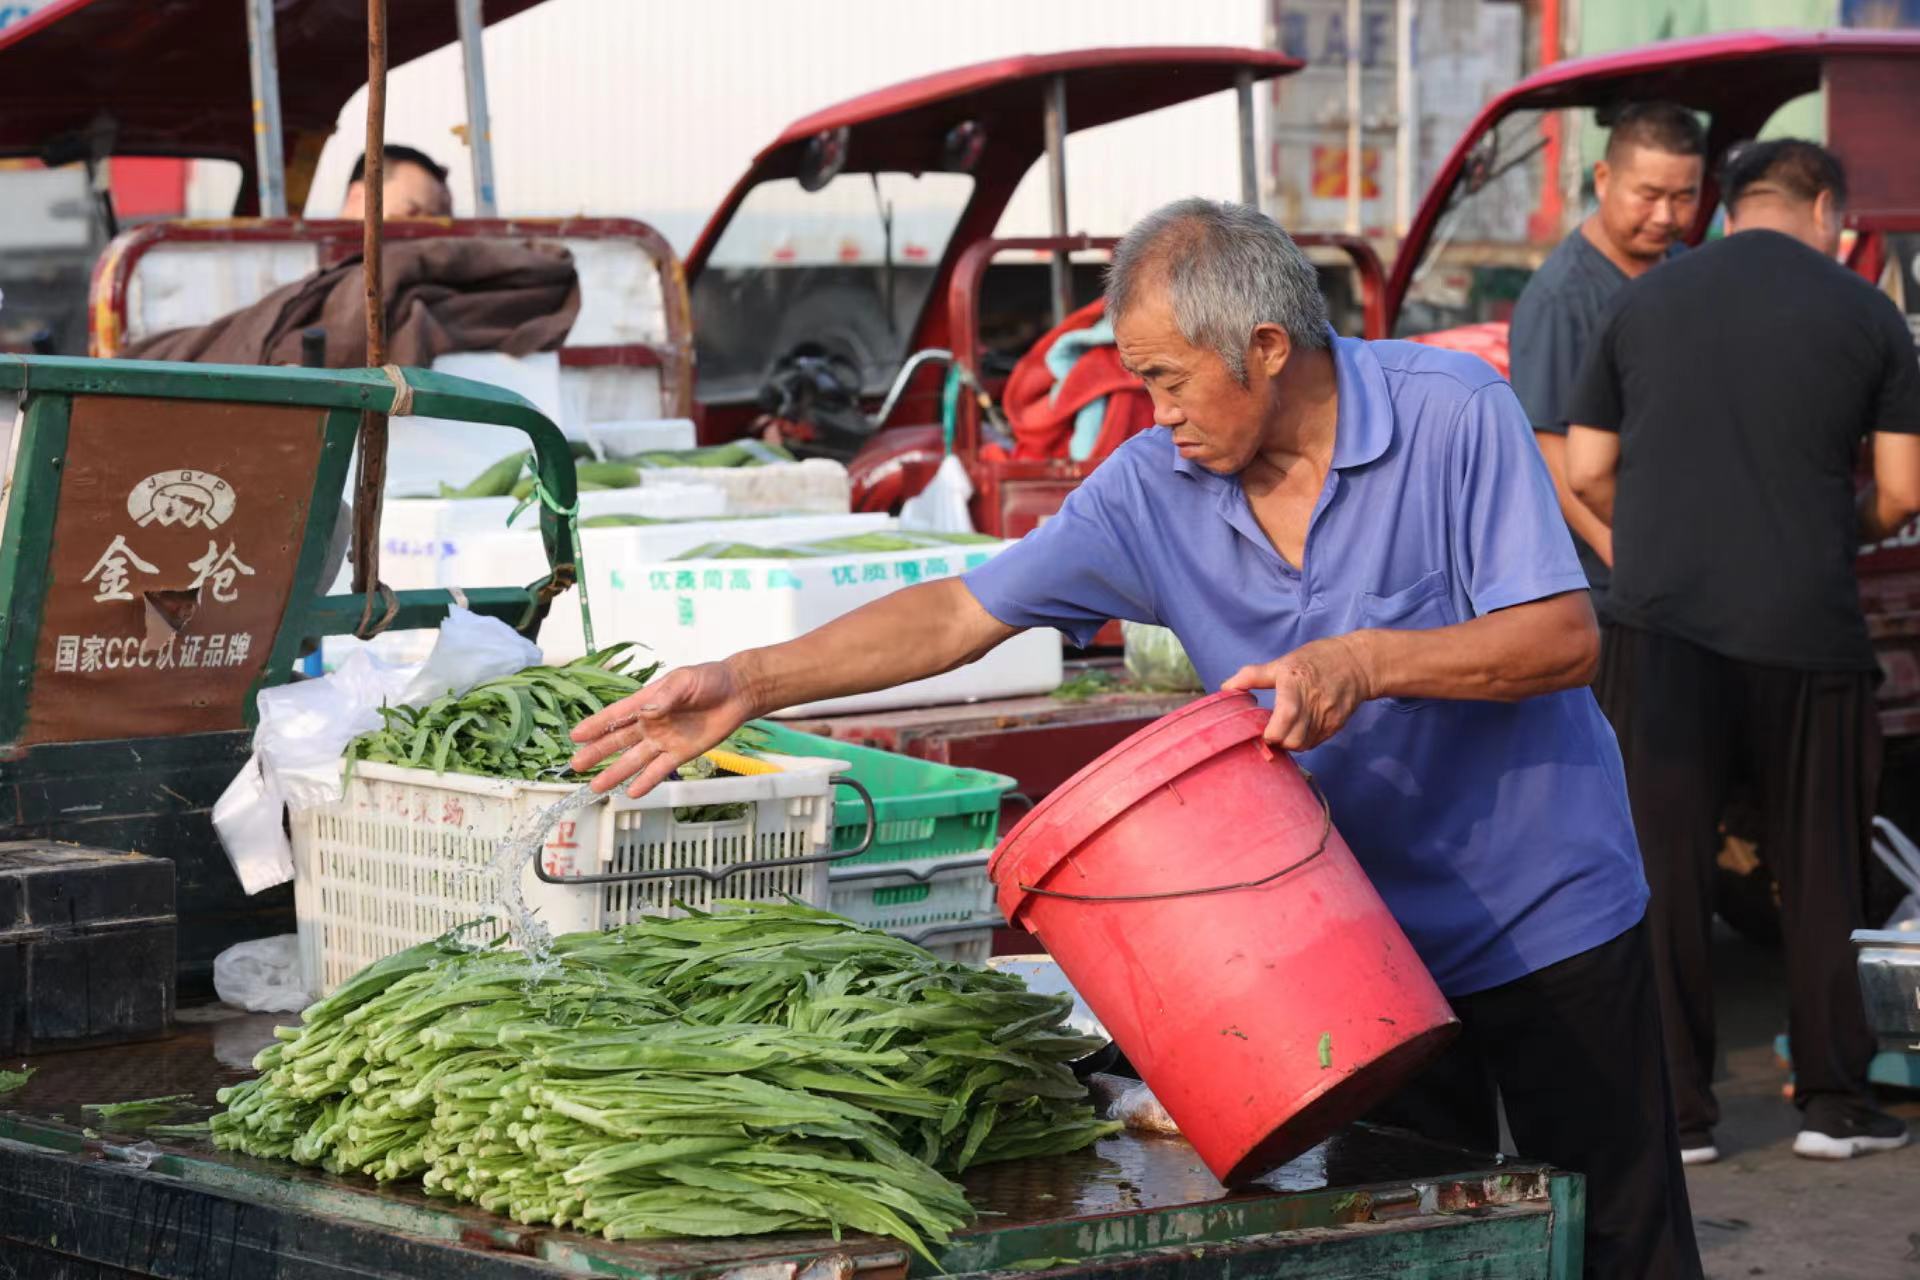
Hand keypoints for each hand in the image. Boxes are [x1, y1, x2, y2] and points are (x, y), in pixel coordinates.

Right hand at [568, 659, 757, 796]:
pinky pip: (660, 770)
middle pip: (618, 741)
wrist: (737, 693)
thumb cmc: (709, 679)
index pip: (615, 715)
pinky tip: (632, 792)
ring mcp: (664, 740)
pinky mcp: (680, 753)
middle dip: (597, 752)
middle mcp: (650, 723)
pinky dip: (647, 781)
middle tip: (576, 765)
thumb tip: (646, 711)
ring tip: (596, 787)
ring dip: (616, 772)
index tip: (576, 735)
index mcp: (646, 701)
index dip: (596, 725)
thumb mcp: (685, 681)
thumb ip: (666, 697)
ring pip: (634, 760)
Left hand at [1221, 634, 1375, 750]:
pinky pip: (1315, 742)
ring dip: (1290, 742)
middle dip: (1278, 741)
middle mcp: (1313, 703)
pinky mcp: (1336, 725)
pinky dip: (1304, 740)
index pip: (1284, 719)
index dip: (1270, 732)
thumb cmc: (1316, 659)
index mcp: (1295, 684)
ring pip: (1304, 745)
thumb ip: (1252, 676)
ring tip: (1284, 729)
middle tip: (1270, 731)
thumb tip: (1225, 688)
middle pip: (1293, 741)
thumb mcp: (1282, 662)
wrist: (1357, 663)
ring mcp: (1327, 716)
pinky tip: (1299, 727)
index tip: (1261, 728)